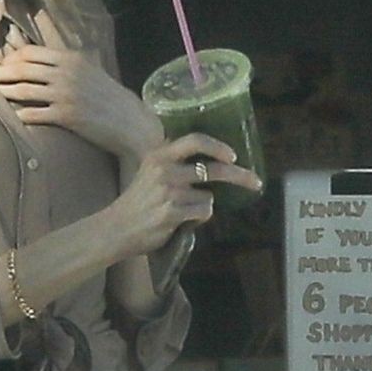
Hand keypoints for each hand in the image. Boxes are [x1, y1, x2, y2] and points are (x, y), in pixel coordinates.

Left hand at [0, 44, 160, 160]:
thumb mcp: (91, 70)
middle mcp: (66, 74)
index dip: (13, 58)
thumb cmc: (110, 96)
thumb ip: (68, 64)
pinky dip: (21, 114)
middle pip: (23, 70)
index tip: (4, 64)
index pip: (31, 53)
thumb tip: (44, 61)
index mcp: (71, 59)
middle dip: (3, 73)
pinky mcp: (65, 116)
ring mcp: (64, 95)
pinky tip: (13, 115)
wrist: (129, 121)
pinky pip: (34, 113)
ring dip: (6, 92)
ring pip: (25, 91)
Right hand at [109, 133, 263, 257]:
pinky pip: (203, 212)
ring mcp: (169, 191)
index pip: (194, 140)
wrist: (116, 229)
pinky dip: (197, 218)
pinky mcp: (172, 212)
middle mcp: (164, 169)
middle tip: (255, 181)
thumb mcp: (149, 172)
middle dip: (239, 175)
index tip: (233, 155)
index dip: (217, 146)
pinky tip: (179, 221)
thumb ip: (174, 163)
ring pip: (209, 197)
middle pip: (214, 168)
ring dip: (202, 206)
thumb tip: (213, 163)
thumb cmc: (137, 203)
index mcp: (159, 155)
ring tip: (182, 212)